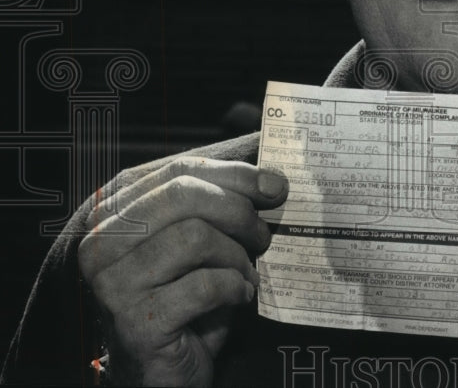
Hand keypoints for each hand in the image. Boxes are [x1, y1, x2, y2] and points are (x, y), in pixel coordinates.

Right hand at [78, 157, 287, 385]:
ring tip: (246, 271)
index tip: (275, 185)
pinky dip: (235, 287)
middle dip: (238, 210)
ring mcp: (114, 284)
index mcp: (114, 212)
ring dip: (237, 254)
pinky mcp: (136, 321)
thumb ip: (219, 203)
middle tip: (264, 234)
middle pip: (184, 195)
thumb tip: (273, 180)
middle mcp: (102, 243)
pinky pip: (204, 286)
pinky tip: (240, 295)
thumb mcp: (199, 239)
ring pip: (195, 237)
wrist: (163, 369)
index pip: (179, 170)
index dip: (234, 174)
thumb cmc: (184, 296)